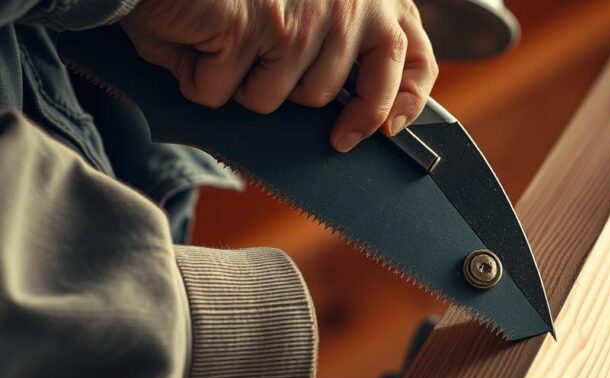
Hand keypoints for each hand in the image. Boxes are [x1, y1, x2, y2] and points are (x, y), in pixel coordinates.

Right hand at [121, 0, 438, 151]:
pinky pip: (224, 92)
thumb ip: (337, 45)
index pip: (413, 58)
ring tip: (221, 33)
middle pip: (324, 96)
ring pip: (273, 99)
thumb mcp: (306, 1)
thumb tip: (349, 119)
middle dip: (280, 88)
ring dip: (237, 80)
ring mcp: (304, 17)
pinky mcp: (258, 29)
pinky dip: (197, 76)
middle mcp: (349, 3)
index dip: (404, 101)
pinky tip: (193, 36)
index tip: (388, 130)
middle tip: (252, 54)